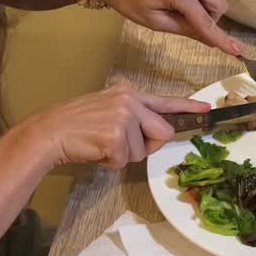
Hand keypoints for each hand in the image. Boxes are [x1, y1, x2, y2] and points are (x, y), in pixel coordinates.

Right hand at [18, 83, 209, 168]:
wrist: (50, 131)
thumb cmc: (77, 125)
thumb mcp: (107, 108)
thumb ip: (132, 115)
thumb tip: (154, 133)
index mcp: (129, 93)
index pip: (165, 101)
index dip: (188, 107)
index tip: (206, 110)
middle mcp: (130, 101)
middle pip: (162, 133)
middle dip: (146, 145)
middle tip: (119, 144)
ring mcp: (124, 117)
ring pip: (142, 151)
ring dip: (123, 155)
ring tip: (100, 144)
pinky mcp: (116, 137)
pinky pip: (126, 161)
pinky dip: (111, 162)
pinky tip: (95, 150)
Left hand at [78, 0, 243, 55]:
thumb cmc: (127, 0)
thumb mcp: (155, 22)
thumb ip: (185, 29)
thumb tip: (209, 39)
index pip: (207, 22)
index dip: (221, 39)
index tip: (238, 52)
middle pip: (218, 6)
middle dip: (209, 20)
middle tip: (185, 26)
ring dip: (201, 8)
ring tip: (173, 11)